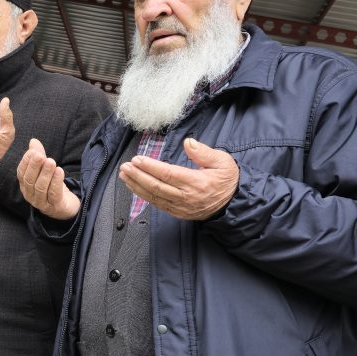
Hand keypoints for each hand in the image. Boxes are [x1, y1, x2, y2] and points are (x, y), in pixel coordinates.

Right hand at [17, 138, 80, 219]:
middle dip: (34, 167)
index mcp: (25, 185)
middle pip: (29, 180)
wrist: (66, 206)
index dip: (26, 162)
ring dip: (46, 173)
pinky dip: (56, 182)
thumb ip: (39, 156)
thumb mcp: (45, 170)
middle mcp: (30, 194)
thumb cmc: (52, 186)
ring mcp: (41, 202)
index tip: (33, 151)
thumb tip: (33, 141)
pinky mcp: (54, 207)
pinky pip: (54, 194)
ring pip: (40, 187)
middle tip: (40, 155)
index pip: (21, 173)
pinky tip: (60, 171)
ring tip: (51, 162)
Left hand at [119, 138, 238, 220]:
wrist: (233, 204)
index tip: (138, 159)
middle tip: (125, 166)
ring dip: (136, 185)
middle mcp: (186, 197)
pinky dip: (143, 195)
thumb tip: (188, 142)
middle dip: (138, 176)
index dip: (151, 167)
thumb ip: (204, 152)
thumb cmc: (226, 180)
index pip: (168, 174)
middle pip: (157, 187)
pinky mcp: (177, 212)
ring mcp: (180, 207)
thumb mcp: (223, 162)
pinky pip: (157, 204)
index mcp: (197, 183)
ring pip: (154, 197)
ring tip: (124, 175)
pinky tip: (133, 186)